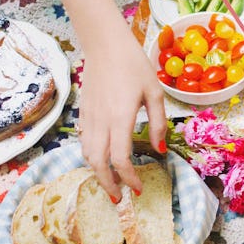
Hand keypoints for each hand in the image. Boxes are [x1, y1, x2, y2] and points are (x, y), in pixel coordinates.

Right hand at [78, 18, 166, 200]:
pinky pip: (84, 142)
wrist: (105, 44)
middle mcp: (100, 121)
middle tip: (119, 199)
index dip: (128, 178)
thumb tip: (160, 149)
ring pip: (86, 155)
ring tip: (111, 183)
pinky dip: (91, 157)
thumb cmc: (134, 66)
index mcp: (120, 118)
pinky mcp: (83, 113)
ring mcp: (88, 117)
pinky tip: (102, 160)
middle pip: (97, 163)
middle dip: (108, 185)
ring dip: (97, 173)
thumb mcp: (154, 93)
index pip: (120, 159)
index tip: (138, 188)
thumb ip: (159, 123)